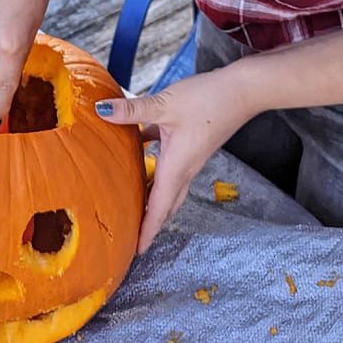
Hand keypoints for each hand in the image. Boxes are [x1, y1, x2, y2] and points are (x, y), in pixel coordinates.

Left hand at [97, 66, 257, 252]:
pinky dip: (156, 167)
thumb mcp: (164, 105)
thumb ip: (131, 110)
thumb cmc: (207, 100)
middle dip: (150, 221)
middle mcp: (184, 168)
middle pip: (165, 203)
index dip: (147, 230)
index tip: (136, 250)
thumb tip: (100, 110)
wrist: (242, 92)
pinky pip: (171, 163)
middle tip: (132, 234)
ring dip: (153, 197)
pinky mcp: (193, 143)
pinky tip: (139, 148)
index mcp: (176, 167)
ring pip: (169, 185)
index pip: (158, 207)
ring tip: (134, 201)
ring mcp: (190, 157)